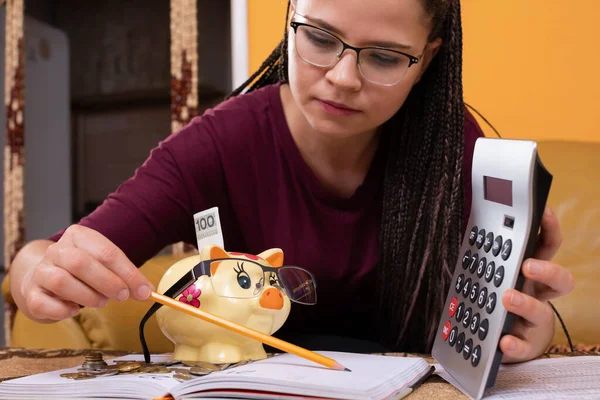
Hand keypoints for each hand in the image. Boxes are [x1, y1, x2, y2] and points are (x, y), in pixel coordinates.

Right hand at [19, 225, 154, 320]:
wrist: (45, 277)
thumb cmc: (83, 271)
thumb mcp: (106, 265)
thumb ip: (126, 277)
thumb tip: (147, 292)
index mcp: (79, 236)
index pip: (107, 252)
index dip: (129, 274)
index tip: (144, 291)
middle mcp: (56, 250)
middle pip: (80, 262)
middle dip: (107, 282)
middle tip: (123, 296)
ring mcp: (41, 271)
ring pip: (61, 281)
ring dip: (87, 296)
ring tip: (101, 302)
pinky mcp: (31, 293)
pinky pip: (43, 303)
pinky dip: (63, 310)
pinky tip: (74, 310)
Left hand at [500, 206, 573, 362]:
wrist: (502, 338)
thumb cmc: (501, 299)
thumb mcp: (495, 273)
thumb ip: (489, 254)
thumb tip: (475, 224)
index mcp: (529, 272)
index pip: (545, 247)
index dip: (549, 228)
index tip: (543, 210)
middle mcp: (537, 294)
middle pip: (558, 279)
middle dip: (546, 270)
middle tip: (527, 265)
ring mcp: (533, 320)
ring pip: (541, 312)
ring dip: (525, 304)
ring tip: (508, 298)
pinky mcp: (522, 344)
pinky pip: (520, 345)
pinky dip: (513, 344)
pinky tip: (503, 341)